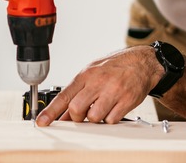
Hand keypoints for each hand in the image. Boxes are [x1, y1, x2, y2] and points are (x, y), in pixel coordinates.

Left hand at [36, 46, 163, 125]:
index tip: (42, 122)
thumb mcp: (94, 73)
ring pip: (94, 117)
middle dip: (77, 117)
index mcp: (87, 74)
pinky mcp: (127, 100)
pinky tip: (113, 108)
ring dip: (95, 118)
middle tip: (84, 114)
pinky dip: (110, 118)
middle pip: (77, 109)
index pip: (64, 96)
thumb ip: (78, 92)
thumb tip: (63, 115)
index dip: (51, 112)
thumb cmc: (117, 66)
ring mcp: (114, 91)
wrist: (143, 62)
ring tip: (102, 108)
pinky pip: (111, 119)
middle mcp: (99, 82)